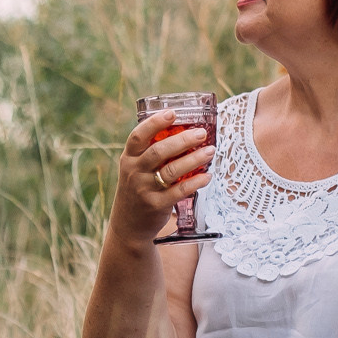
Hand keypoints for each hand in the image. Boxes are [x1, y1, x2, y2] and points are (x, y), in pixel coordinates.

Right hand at [112, 111, 214, 241]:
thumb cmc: (138, 189)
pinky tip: (207, 176)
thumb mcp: (136, 169)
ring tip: (210, 151)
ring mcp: (144, 189)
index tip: (172, 114)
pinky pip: (179, 191)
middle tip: (202, 133)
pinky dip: (195, 183)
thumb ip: (151, 152)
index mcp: (129, 158)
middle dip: (183, 140)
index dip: (154, 123)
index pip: (138, 136)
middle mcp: (134, 172)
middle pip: (158, 151)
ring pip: (171, 170)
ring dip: (194, 159)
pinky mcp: (156, 205)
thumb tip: (184, 132)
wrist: (128, 224)